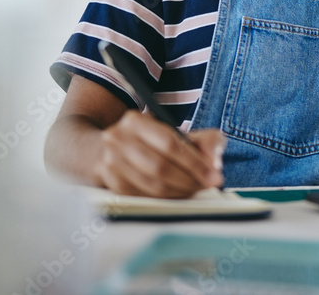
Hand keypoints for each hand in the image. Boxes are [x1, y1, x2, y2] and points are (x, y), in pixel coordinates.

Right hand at [93, 110, 225, 197]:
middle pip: (160, 166)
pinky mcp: (108, 182)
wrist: (103, 149)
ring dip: (179, 191)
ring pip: (151, 185)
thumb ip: (204, 140)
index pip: (170, 143)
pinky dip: (164, 199)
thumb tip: (215, 161)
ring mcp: (109, 162)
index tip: (214, 174)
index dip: (195, 162)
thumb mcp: (175, 133)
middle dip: (190, 179)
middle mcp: (117, 139)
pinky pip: (142, 196)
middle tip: (207, 185)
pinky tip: (176, 194)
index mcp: (135, 121)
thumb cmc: (149, 142)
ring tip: (194, 189)